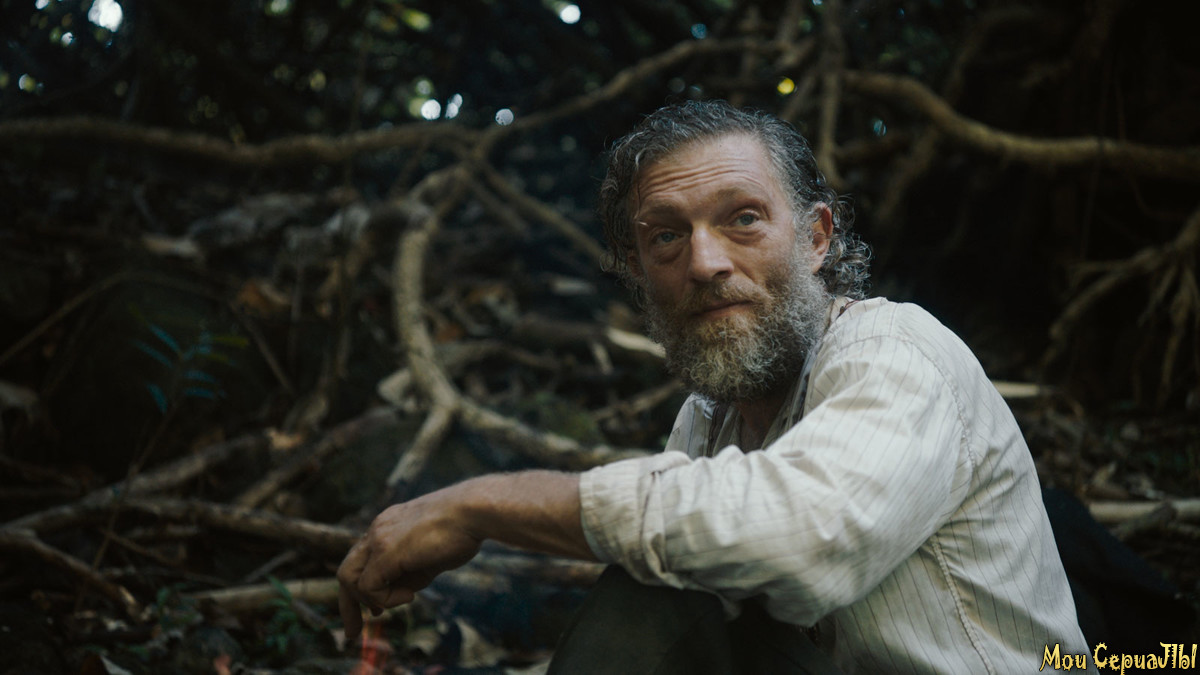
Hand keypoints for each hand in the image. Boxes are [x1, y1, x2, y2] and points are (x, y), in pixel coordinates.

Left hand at [336, 488, 481, 638]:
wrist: (474, 512)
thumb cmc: (462, 532)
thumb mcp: (430, 556)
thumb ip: (411, 572)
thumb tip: (401, 593)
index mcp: (387, 526)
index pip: (361, 560)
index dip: (363, 589)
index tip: (376, 611)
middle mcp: (378, 529)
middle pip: (347, 570)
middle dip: (348, 605)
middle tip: (353, 633)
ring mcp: (379, 538)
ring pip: (349, 578)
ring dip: (368, 602)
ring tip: (399, 603)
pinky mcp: (386, 552)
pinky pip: (368, 587)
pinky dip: (386, 599)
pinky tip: (411, 595)